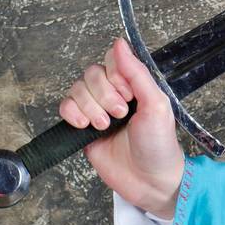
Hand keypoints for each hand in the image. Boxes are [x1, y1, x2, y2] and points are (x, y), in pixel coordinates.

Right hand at [57, 37, 183, 218]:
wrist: (149, 181)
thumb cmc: (159, 145)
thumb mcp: (156, 104)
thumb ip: (137, 73)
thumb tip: (120, 43)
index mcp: (134, 85)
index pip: (111, 61)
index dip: (115, 75)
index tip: (128, 94)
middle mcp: (114, 95)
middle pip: (91, 74)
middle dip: (104, 95)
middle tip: (120, 114)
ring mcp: (97, 111)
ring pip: (77, 89)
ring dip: (90, 107)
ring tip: (106, 125)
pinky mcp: (82, 128)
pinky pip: (65, 108)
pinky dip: (72, 114)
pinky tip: (85, 126)